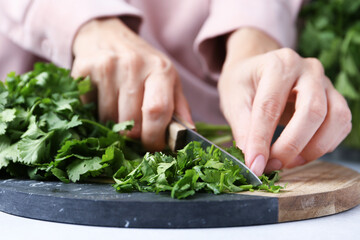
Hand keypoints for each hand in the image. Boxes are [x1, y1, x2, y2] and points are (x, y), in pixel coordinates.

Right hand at [71, 18, 192, 150]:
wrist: (106, 34)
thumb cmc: (142, 63)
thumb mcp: (167, 79)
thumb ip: (179, 107)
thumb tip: (188, 135)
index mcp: (161, 70)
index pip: (157, 111)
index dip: (154, 137)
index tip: (152, 146)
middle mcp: (134, 64)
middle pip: (131, 122)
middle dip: (133, 135)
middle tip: (133, 128)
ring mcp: (107, 65)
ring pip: (108, 118)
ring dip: (113, 123)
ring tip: (118, 108)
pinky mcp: (84, 69)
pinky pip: (89, 107)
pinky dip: (95, 110)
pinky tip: (102, 97)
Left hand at [219, 28, 351, 175]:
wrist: (258, 68)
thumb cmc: (244, 83)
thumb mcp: (234, 101)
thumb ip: (243, 129)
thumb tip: (253, 162)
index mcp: (278, 64)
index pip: (270, 106)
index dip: (261, 139)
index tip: (254, 165)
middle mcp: (308, 69)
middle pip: (312, 111)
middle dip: (291, 146)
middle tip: (272, 165)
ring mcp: (326, 83)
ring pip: (335, 119)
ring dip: (313, 149)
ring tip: (287, 162)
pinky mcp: (335, 98)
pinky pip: (341, 125)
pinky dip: (325, 145)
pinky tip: (301, 153)